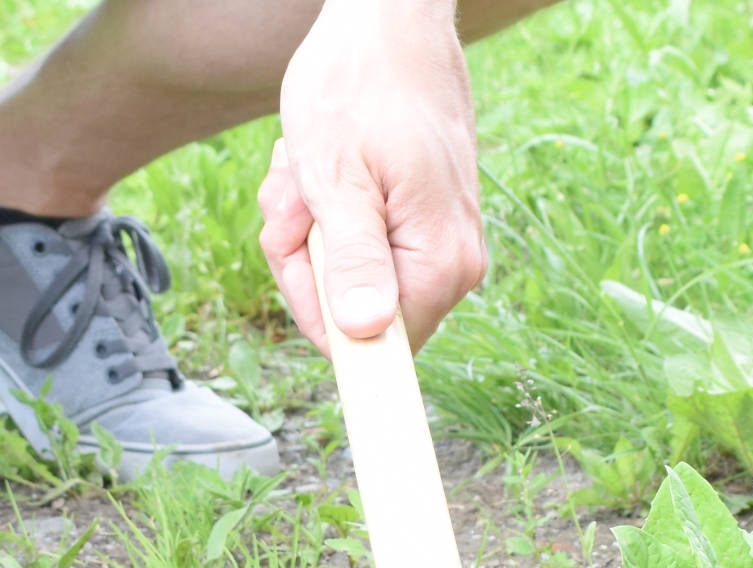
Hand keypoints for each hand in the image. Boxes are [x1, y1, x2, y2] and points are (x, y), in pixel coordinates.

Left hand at [257, 0, 487, 355]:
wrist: (388, 21)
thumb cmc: (358, 88)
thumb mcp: (337, 181)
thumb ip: (353, 264)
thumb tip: (365, 334)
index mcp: (439, 266)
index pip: (369, 350)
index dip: (319, 315)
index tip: (301, 253)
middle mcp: (452, 267)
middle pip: (352, 315)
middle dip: (305, 261)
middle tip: (300, 197)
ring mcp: (438, 246)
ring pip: (346, 281)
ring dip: (309, 232)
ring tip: (311, 174)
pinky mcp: (421, 227)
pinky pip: (356, 250)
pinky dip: (325, 216)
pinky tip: (324, 172)